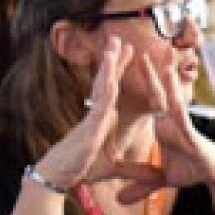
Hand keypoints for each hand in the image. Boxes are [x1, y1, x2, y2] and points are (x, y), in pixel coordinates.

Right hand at [34, 36, 133, 188]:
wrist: (59, 176)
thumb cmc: (81, 167)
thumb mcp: (114, 168)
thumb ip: (134, 169)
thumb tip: (154, 174)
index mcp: (103, 118)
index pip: (112, 89)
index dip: (120, 70)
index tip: (129, 52)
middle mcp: (97, 114)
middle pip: (106, 82)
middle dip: (113, 60)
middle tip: (118, 38)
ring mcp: (92, 120)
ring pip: (101, 89)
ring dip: (108, 69)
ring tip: (113, 48)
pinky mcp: (89, 132)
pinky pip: (99, 111)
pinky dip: (105, 97)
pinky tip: (111, 82)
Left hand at [113, 53, 214, 204]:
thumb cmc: (193, 171)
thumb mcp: (161, 179)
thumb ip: (140, 186)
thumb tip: (119, 201)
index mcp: (163, 125)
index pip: (149, 99)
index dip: (137, 83)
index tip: (125, 66)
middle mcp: (173, 121)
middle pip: (159, 92)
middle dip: (150, 72)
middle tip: (138, 49)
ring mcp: (184, 127)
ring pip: (174, 100)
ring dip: (168, 81)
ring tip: (164, 59)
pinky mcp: (194, 137)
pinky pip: (184, 121)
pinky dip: (179, 110)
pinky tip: (175, 98)